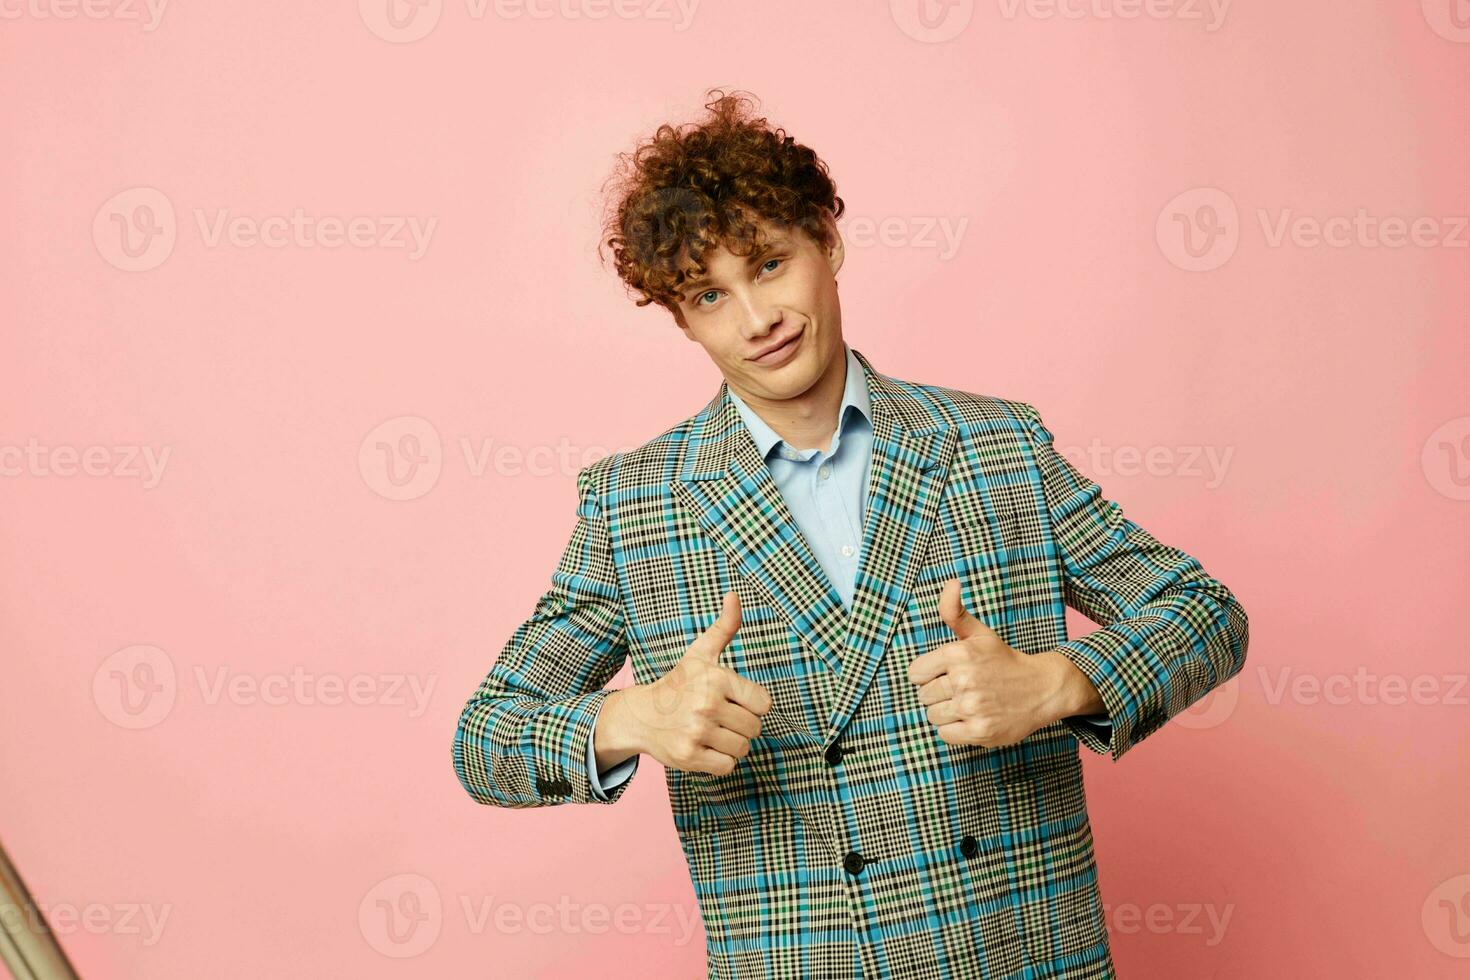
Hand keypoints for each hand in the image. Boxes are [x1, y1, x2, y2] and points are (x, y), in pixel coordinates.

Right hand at [620, 591, 772, 775]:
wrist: (641, 714)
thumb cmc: (679, 683)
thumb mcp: (701, 653)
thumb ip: (724, 626)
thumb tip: (734, 595)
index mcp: (717, 678)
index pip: (764, 703)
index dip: (752, 704)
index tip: (733, 700)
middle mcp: (707, 705)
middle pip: (754, 728)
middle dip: (742, 725)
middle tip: (720, 718)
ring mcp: (697, 732)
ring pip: (743, 748)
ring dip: (732, 744)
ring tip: (712, 732)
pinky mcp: (689, 757)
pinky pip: (727, 766)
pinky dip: (721, 760)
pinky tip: (706, 747)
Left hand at [907, 579, 1071, 746]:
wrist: (1042, 688)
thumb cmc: (1004, 660)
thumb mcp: (979, 634)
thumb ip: (954, 611)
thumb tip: (950, 583)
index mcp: (958, 654)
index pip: (915, 674)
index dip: (929, 675)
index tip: (948, 673)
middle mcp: (964, 680)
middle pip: (924, 696)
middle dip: (940, 694)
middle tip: (964, 689)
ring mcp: (973, 707)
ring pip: (933, 716)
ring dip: (947, 713)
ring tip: (970, 703)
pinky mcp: (981, 731)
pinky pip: (946, 735)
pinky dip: (955, 730)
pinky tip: (973, 718)